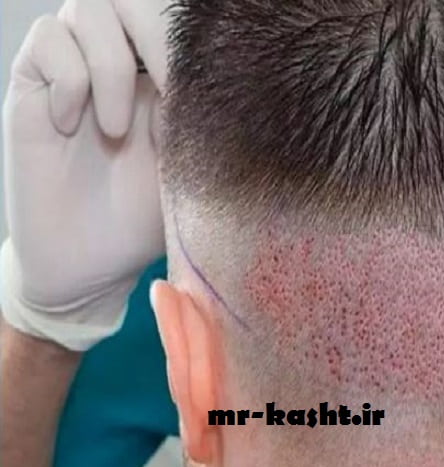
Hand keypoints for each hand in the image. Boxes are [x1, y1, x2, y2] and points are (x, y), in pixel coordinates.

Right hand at [1, 0, 169, 350]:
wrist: (91, 265)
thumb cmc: (146, 216)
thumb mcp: (187, 161)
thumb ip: (195, 109)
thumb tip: (210, 64)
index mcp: (164, 76)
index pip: (172, 19)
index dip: (185, 35)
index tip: (199, 86)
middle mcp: (120, 64)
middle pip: (131, 0)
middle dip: (151, 35)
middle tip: (166, 90)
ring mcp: (75, 73)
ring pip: (89, 9)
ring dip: (110, 66)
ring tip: (116, 130)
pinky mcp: (34, 89)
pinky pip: (48, 40)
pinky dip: (67, 78)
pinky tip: (73, 126)